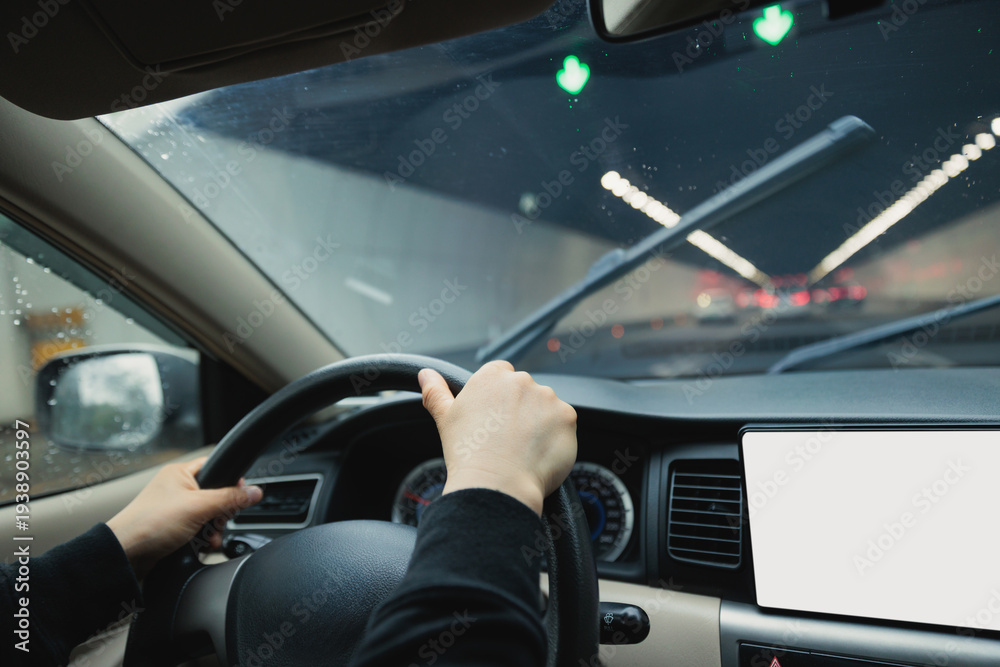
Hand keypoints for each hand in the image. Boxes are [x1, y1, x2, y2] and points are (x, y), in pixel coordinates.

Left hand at [106, 457, 261, 577]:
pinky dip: (203, 539)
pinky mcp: (173, 529)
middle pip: (216, 495)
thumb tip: (255, 491)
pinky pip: (198, 530)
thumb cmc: (150, 523)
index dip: (230, 480)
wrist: (126, 554)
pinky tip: (202, 546)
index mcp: (179, 473)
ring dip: (213, 529)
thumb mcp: (198, 506)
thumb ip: (230, 498)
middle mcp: (177, 489)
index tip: (240, 494)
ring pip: (208, 515)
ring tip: (209, 538)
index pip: (215, 466)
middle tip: (218, 520)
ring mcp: (175, 510)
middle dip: (221, 513)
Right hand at [418, 361, 576, 514]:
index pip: (502, 375)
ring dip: (540, 422)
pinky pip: (564, 424)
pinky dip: (556, 437)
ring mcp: (547, 398)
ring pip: (546, 407)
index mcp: (492, 377)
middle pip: (526, 391)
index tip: (495, 419)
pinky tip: (539, 453)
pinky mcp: (567, 417)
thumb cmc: (468, 454)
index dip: (499, 399)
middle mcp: (521, 381)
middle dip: (521, 411)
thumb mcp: (445, 419)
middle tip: (508, 439)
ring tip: (523, 449)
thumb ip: (436, 391)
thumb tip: (425, 374)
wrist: (496, 484)